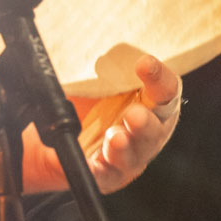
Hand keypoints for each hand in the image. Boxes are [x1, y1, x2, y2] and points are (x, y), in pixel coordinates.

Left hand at [83, 56, 181, 192]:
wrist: (54, 133)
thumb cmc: (85, 101)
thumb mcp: (92, 78)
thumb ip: (101, 67)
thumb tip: (92, 44)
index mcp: (151, 102)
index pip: (166, 90)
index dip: (160, 78)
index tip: (145, 64)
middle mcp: (146, 132)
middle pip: (157, 129)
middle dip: (146, 123)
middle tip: (134, 114)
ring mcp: (129, 156)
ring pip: (135, 155)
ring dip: (125, 146)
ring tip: (114, 137)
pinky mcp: (107, 176)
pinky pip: (107, 174)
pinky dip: (101, 167)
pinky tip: (96, 161)